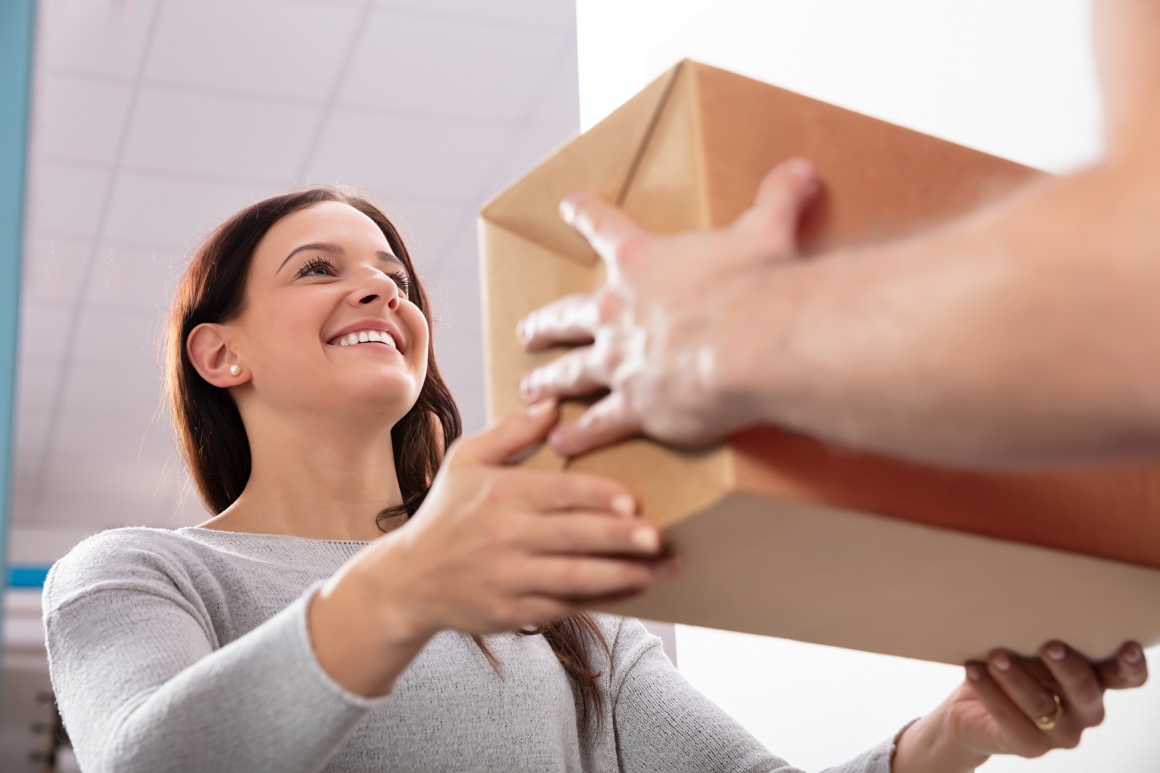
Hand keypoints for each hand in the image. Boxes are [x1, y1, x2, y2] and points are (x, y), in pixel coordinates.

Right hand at [376, 400, 680, 638]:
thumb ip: (510, 431)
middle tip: (658, 537)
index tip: (635, 500)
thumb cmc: (446, 513)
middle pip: (574, 536)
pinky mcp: (513, 613)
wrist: (408, 580)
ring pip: (577, 578)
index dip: (600, 497)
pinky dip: (604, 600)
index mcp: (499, 493)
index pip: (560, 492)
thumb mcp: (465, 460)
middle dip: (620, 538)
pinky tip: (634, 589)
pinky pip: (568, 607)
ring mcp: (509, 578)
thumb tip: (552, 401)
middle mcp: (504, 536)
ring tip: (662, 569)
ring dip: (624, 575)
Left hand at [517, 158, 819, 455]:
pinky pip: (599, 425)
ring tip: (530, 387)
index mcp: (643, 262)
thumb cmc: (754, 283)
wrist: (748, 343)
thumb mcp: (768, 230)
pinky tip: (561, 442)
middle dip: (546, 323)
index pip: (606, 228)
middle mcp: (618, 312)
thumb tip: (801, 169)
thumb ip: (778, 198)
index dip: (587, 215)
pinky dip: (580, 435)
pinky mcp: (636, 407)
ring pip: (572, 372)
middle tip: (526, 331)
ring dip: (549, 380)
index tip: (569, 206)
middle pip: (568, 314)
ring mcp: (621, 362)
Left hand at [893, 641, 1148, 771]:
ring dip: (1018, 678)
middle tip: (1049, 645)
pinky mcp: (1029, 747)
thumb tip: (1027, 593)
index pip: (1125, 678)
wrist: (970, 710)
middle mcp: (1084, 710)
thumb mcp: (1026, 646)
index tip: (1128, 646)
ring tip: (996, 655)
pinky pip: (1011, 720)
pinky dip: (991, 693)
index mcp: (1093, 680)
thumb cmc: (1009, 665)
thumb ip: (1038, 631)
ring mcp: (1060, 733)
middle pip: (1086, 692)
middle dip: (1068, 668)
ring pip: (1042, 705)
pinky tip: (975, 670)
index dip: (1131, 666)